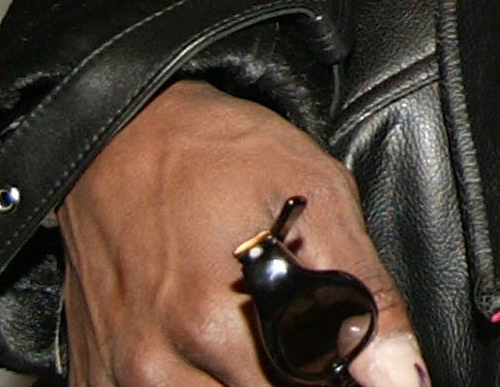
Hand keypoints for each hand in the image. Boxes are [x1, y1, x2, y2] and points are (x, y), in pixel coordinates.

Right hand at [59, 80, 423, 386]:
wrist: (115, 136)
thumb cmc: (217, 154)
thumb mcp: (319, 196)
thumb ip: (366, 296)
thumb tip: (403, 378)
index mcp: (218, 324)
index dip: (334, 377)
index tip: (340, 353)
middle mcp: (160, 363)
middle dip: (292, 376)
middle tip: (295, 326)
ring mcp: (121, 375)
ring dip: (247, 382)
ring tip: (255, 333)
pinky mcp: (96, 375)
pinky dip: (193, 382)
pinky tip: (208, 345)